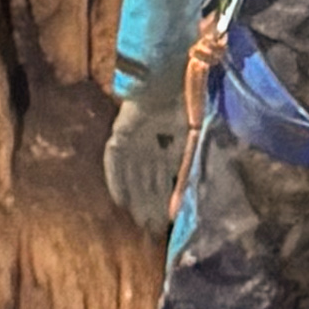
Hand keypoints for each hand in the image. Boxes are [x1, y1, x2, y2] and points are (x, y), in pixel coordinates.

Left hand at [104, 93, 186, 237]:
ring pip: (133, 175)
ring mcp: (133, 139)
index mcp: (169, 142)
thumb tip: (182, 206)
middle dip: (150, 205)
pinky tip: (120, 201)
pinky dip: (118, 182)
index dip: (166, 200)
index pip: (165, 178)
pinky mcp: (120, 133)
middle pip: (148, 181)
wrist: (169, 78)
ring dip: (136, 198)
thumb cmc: (187, 105)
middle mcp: (150, 143)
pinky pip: (115, 163)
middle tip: (152, 229)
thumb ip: (187, 173)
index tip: (167, 223)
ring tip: (139, 221)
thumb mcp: (193, 143)